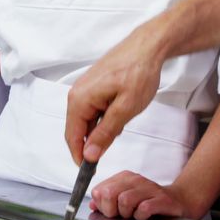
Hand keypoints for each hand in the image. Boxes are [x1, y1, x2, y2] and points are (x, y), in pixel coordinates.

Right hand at [66, 21, 168, 164]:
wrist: (147, 47)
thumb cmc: (138, 73)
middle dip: (89, 144)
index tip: (89, 172)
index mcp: (80, 99)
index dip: (79, 156)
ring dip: (98, 131)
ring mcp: (84, 88)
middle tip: (106, 155)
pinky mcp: (92, 86)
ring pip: (85, 120)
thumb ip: (105, 133)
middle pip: (76, 129)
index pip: (72, 136)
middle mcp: (76, 94)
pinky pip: (91, 110)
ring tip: (118, 129)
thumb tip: (89, 154)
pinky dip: (101, 119)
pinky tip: (117, 117)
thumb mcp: (126, 108)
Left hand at [89, 171, 202, 219]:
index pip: (99, 190)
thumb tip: (92, 205)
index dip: (102, 205)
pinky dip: (141, 216)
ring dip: (127, 214)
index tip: (111, 211)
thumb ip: (107, 202)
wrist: (179, 201)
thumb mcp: (125, 199)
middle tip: (121, 215)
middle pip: (109, 194)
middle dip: (112, 211)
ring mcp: (149, 188)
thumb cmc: (149, 202)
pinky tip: (145, 217)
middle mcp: (135, 179)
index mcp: (123, 177)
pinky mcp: (162, 199)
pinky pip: (144, 208)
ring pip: (124, 201)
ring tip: (134, 215)